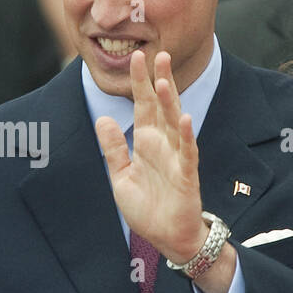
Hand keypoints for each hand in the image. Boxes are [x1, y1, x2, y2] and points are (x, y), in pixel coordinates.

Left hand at [94, 50, 206, 263]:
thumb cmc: (148, 208)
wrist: (168, 237)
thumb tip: (105, 119)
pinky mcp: (187, 176)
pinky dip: (187, 136)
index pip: (143, 106)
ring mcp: (176, 159)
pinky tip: (185, 120)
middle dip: (160, 81)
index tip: (137, 57)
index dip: (139, 83)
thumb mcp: (120, 175)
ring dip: (171, 103)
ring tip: (165, 81)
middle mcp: (163, 145)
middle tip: (159, 54)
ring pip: (175, 124)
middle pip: (162, 107)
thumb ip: (114, 148)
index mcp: (147, 143)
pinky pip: (187, 153)